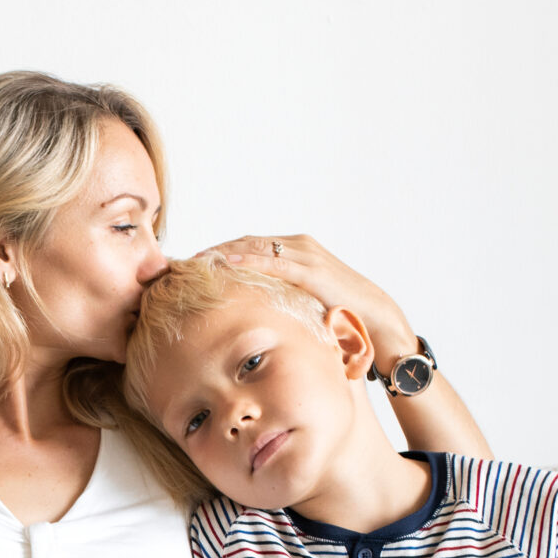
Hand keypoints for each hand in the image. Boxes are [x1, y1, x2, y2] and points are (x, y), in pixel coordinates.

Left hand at [202, 235, 418, 362]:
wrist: (375, 316)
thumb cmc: (338, 312)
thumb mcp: (299, 301)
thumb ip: (277, 297)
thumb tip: (248, 311)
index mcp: (293, 250)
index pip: (248, 245)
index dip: (219, 252)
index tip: (191, 263)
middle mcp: (297, 245)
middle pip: (245, 241)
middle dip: (214, 250)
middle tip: (182, 261)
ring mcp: (305, 254)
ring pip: (255, 247)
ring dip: (223, 253)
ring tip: (195, 262)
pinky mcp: (311, 269)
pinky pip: (273, 263)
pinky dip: (248, 261)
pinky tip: (226, 265)